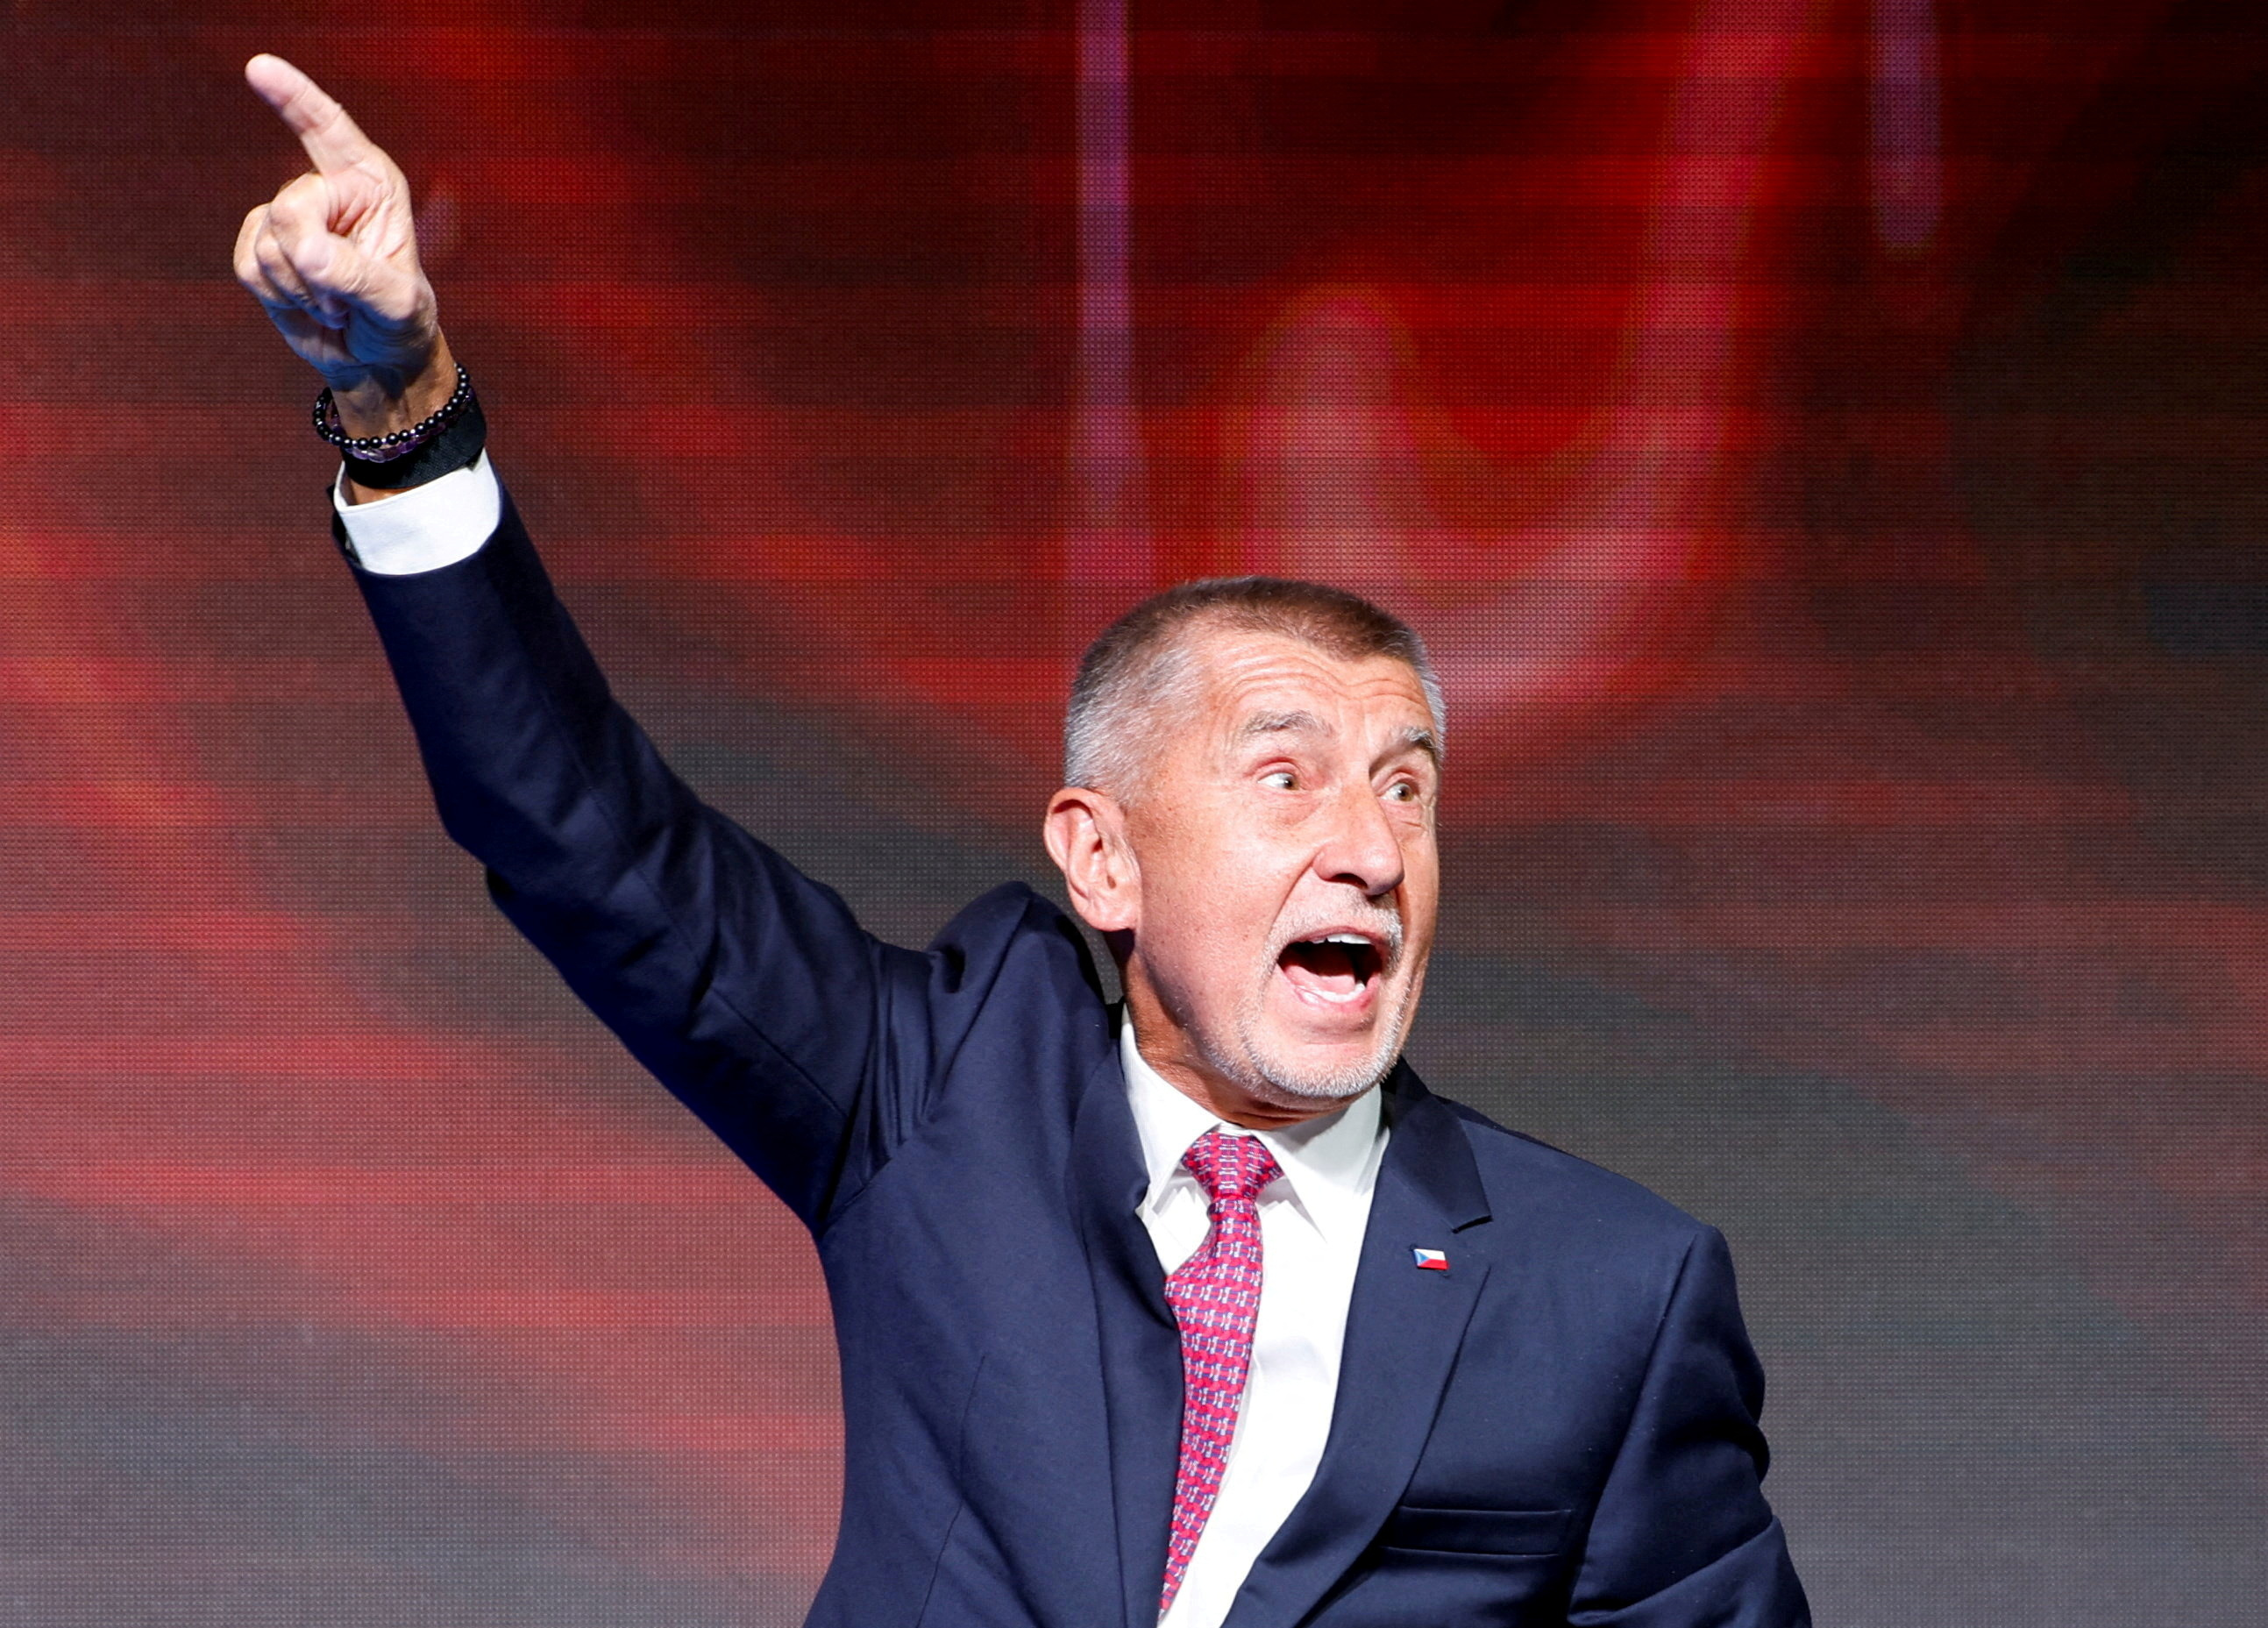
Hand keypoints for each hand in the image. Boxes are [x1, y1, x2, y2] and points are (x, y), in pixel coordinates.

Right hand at [234, 54, 452, 432]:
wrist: (376, 359)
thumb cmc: (400, 323)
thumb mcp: (395, 303)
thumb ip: (356, 274)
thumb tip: (306, 250)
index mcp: (372, 184)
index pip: (329, 130)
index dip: (294, 98)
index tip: (259, 68)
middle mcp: (329, 190)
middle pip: (291, 208)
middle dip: (314, 263)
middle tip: (347, 297)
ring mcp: (291, 216)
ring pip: (267, 242)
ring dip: (301, 287)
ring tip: (337, 303)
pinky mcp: (261, 245)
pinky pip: (248, 265)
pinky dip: (279, 296)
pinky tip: (310, 305)